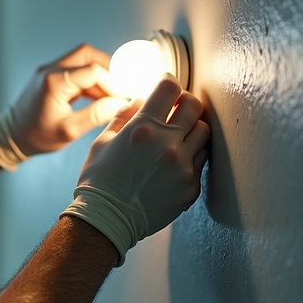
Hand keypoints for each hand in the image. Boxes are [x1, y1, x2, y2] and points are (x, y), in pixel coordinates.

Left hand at [0, 45, 128, 169]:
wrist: (11, 136)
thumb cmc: (36, 136)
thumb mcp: (69, 130)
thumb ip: (96, 115)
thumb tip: (120, 103)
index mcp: (54, 82)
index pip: (93, 71)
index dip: (113, 83)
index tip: (124, 96)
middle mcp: (50, 70)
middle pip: (87, 55)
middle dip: (108, 69)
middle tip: (120, 87)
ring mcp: (48, 70)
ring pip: (82, 60)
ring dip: (99, 74)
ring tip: (109, 95)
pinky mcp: (50, 76)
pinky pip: (75, 69)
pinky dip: (89, 79)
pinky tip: (97, 97)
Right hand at [61, 75, 210, 264]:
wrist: (107, 220)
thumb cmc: (99, 180)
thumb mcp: (102, 142)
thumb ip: (123, 116)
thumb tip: (140, 100)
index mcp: (142, 129)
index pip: (169, 88)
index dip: (168, 82)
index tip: (165, 85)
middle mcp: (167, 144)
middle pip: (193, 105)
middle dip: (184, 101)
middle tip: (176, 107)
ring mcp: (182, 166)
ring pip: (204, 130)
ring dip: (192, 126)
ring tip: (179, 133)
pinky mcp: (190, 186)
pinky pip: (200, 160)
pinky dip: (191, 154)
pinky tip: (175, 160)